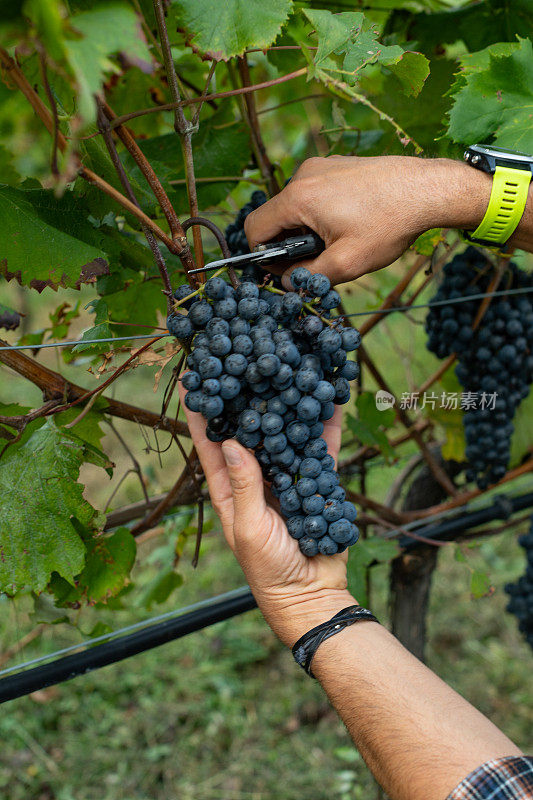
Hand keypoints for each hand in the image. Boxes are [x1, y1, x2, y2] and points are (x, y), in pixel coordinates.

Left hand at [179, 382, 354, 646]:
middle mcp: (256, 477)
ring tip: (287, 370)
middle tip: (245, 361)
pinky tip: (328, 401)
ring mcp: (286, 477)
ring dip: (286, 405)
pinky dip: (324, 427)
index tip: (194, 380)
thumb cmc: (269, 569)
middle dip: (246, 399)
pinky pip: (319, 449)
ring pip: (284, 433)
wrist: (311, 594)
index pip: (210, 445)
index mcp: (230, 489)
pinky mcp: (315, 481)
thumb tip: (232, 441)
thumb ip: (244, 485)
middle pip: (249, 430)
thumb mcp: (249, 528)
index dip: (201, 414)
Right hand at [244, 155, 491, 285]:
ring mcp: (320, 166)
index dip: (262, 255)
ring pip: (296, 207)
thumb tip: (287, 281)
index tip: (285, 270)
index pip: (255, 228)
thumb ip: (309, 276)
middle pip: (275, 217)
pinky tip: (350, 223)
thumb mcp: (347, 263)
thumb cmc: (389, 224)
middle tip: (321, 259)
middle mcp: (304, 175)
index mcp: (299, 197)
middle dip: (290, 243)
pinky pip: (314, 194)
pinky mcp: (336, 165)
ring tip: (341, 240)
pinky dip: (322, 213)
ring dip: (308, 229)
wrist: (428, 189)